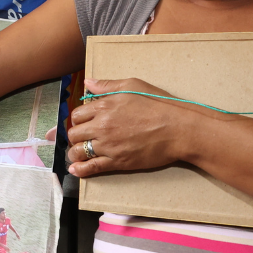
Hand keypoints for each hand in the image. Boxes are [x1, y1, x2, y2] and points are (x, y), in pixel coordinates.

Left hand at [65, 78, 200, 176]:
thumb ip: (107, 85)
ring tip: (79, 152)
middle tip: (82, 137)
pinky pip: (91, 168)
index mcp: (104, 106)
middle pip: (74, 134)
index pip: (77, 115)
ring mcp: (108, 146)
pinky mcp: (117, 162)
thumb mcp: (132, 85)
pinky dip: (80, 170)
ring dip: (75, 152)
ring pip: (78, 151)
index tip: (83, 122)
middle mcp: (102, 126)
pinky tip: (76, 169)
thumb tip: (88, 83)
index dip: (78, 119)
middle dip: (76, 135)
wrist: (177, 128)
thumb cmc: (158, 105)